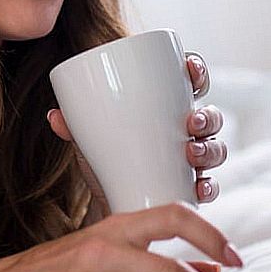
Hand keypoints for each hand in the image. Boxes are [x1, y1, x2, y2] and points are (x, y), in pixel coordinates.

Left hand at [46, 51, 228, 225]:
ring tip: (192, 153)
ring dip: (210, 150)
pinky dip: (208, 186)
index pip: (191, 81)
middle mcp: (186, 132)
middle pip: (211, 116)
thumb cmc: (107, 159)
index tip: (189, 69)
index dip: (197, 70)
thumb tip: (54, 115)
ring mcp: (193, 160)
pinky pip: (210, 186)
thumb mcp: (90, 140)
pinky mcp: (191, 188)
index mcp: (168, 108)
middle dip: (208, 117)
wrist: (108, 203)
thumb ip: (75, 126)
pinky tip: (199, 187)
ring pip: (216, 149)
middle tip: (192, 123)